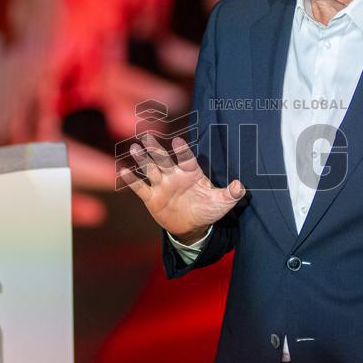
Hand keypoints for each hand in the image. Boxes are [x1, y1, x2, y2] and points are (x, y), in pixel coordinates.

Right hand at [118, 133, 244, 240]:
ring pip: (150, 169)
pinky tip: (122, 170)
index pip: (186, 158)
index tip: (177, 140)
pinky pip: (140, 188)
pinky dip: (131, 180)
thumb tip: (240, 186)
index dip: (182, 150)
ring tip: (135, 148)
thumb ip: (231, 194)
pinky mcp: (151, 198)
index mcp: (191, 172)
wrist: (192, 226)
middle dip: (155, 148)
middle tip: (146, 135)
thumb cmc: (208, 210)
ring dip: (142, 159)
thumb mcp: (222, 203)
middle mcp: (174, 175)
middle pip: (163, 159)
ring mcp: (162, 185)